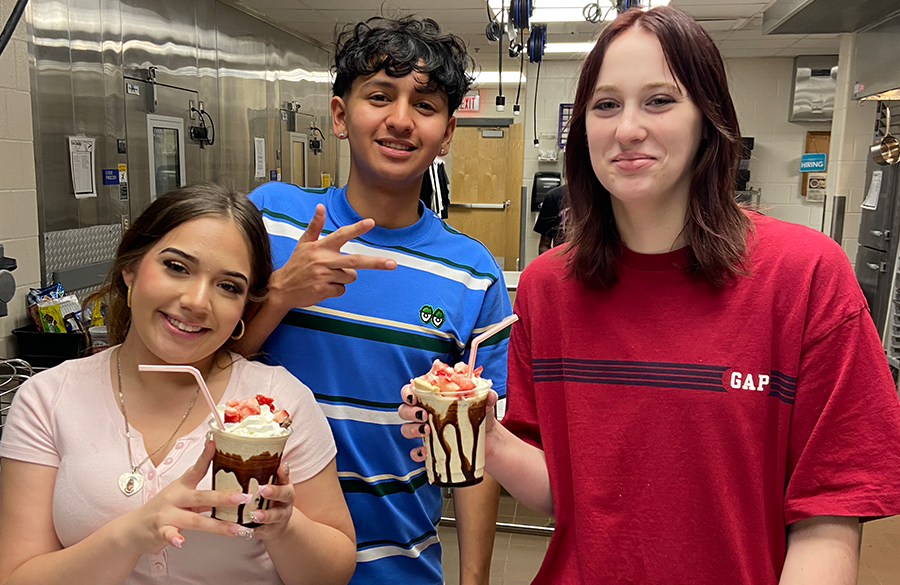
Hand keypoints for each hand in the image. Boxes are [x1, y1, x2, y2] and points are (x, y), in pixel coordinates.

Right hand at [118, 439, 247, 554]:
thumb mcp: (182, 499)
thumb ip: (203, 498)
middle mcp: (175, 497)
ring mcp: (166, 514)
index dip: (206, 456)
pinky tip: (181, 542)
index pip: (197, 469)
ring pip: (195, 519)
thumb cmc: (163, 511)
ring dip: (217, 526)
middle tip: (243, 498)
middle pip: (202, 496)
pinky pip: (168, 534)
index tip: (214, 443)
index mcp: (182, 486)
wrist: (134, 529)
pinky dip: (174, 538)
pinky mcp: (159, 530)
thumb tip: (231, 495)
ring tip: (235, 530)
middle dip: (224, 497)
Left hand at [246, 462, 294, 540]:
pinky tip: (246, 530)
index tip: (281, 466)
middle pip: (284, 496)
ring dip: (265, 515)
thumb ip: (264, 470)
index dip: (284, 472)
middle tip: (263, 490)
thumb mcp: (271, 482)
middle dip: (274, 492)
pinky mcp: (269, 531)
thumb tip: (247, 445)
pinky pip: (263, 531)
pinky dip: (254, 531)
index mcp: (284, 485)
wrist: (277, 525)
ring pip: (274, 516)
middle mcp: (285, 501)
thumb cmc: (268, 497)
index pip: (286, 476)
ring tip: (254, 514)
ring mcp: (279, 517)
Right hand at [270, 204, 396, 309]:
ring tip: (327, 276)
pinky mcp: (324, 290)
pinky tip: (324, 286)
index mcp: (320, 247)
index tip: (370, 222)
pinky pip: (342, 289)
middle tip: (392, 263)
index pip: (342, 235)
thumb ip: (315, 226)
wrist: (281, 288)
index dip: (357, 228)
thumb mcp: (303, 243)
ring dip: (343, 277)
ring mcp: (324, 276)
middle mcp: (324, 260)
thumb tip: (320, 207)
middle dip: (376, 262)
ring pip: (350, 277)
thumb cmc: (295, 265)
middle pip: (355, 261)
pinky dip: (336, 289)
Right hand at [398, 385, 500, 460]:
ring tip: (426, 430)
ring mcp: (425, 432)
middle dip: (409, 412)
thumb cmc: (480, 417)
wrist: (488, 440)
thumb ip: (486, 397)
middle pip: (404, 410)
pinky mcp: (430, 449)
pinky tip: (425, 452)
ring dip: (411, 429)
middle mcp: (425, 413)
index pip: (412, 390)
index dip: (408, 392)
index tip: (414, 396)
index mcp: (433, 398)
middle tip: (423, 415)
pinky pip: (414, 451)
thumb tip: (489, 395)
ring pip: (406, 428)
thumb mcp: (483, 405)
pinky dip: (416, 452)